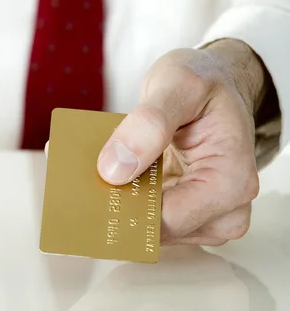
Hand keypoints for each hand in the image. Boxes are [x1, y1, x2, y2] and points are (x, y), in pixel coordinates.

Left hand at [97, 40, 267, 245]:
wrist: (216, 81)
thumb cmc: (207, 80)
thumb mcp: (178, 84)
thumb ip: (149, 123)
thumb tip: (115, 168)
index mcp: (231, 180)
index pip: (170, 220)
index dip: (126, 210)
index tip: (87, 196)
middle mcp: (226, 207)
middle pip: (159, 230)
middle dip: (119, 207)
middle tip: (80, 183)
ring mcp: (208, 213)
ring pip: (151, 228)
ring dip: (121, 203)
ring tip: (95, 172)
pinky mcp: (188, 210)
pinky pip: (151, 216)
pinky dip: (129, 198)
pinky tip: (110, 174)